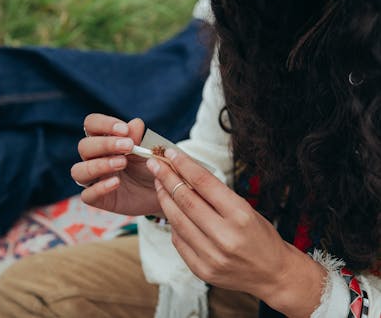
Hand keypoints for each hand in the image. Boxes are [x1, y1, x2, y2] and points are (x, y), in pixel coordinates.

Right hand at [71, 113, 160, 214]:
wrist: (163, 190)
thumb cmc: (151, 165)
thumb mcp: (148, 150)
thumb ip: (139, 138)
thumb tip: (135, 123)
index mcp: (103, 140)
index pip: (91, 124)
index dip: (104, 124)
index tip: (124, 130)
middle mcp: (93, 158)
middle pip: (84, 146)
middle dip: (105, 144)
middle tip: (129, 146)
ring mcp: (93, 179)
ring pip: (79, 170)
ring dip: (99, 165)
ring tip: (122, 163)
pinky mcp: (97, 198)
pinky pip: (87, 195)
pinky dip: (100, 188)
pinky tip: (116, 182)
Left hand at [146, 148, 325, 317]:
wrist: (274, 275)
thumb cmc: (261, 236)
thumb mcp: (245, 209)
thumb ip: (216, 196)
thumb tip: (185, 175)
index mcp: (240, 215)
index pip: (204, 183)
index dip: (184, 165)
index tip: (171, 153)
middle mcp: (225, 236)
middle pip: (186, 201)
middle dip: (166, 178)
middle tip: (154, 164)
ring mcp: (211, 256)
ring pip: (177, 221)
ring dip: (164, 199)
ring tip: (158, 184)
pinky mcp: (201, 270)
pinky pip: (178, 241)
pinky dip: (173, 224)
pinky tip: (170, 211)